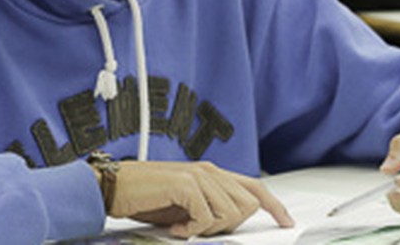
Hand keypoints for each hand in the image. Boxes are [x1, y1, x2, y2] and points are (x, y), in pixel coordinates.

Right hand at [109, 161, 293, 238]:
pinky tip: (173, 227)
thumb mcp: (184, 205)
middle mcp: (210, 170)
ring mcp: (199, 175)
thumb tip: (230, 224)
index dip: (274, 205)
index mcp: (212, 173)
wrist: (114, 187)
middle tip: (196, 228)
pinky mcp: (186, 184)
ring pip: (230, 213)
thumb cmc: (145, 196)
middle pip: (246, 205)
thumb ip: (208, 208)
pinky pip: (206, 217)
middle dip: (228, 225)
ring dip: (207, 228)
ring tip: (183, 227)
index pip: (254, 188)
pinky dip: (190, 229)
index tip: (286, 222)